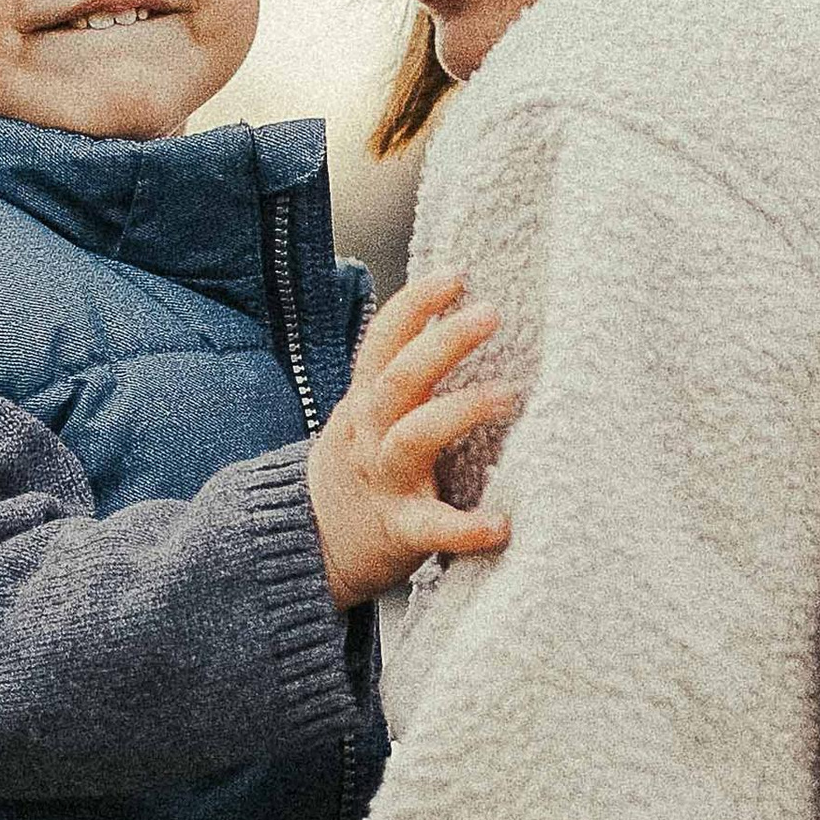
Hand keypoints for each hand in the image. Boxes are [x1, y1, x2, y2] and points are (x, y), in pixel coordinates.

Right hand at [307, 273, 517, 610]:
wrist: (310, 544)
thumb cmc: (360, 469)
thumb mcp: (366, 414)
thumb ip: (401, 377)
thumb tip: (456, 319)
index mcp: (365, 401)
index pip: (383, 340)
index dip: (415, 303)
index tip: (456, 275)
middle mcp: (370, 433)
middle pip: (401, 378)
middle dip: (444, 342)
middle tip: (491, 313)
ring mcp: (384, 480)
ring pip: (415, 436)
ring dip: (462, 410)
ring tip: (509, 394)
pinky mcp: (400, 529)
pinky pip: (432, 527)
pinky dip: (465, 526)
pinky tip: (500, 523)